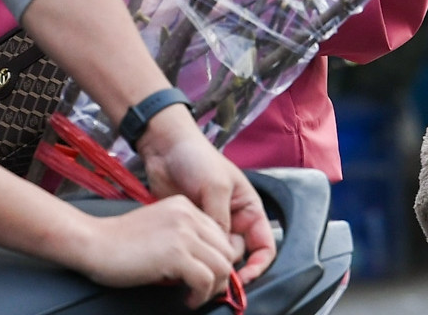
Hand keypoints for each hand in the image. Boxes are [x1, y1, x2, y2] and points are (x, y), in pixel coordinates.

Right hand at [64, 196, 236, 307]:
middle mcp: (187, 215)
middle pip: (226, 250)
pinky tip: (188, 299)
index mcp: (184, 206)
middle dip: (220, 275)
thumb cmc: (119, 241)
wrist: (93, 243)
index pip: (220, 235)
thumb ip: (183, 238)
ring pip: (222, 266)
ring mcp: (183, 233)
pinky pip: (206, 280)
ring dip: (214, 288)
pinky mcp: (175, 254)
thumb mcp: (159, 229)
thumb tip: (208, 265)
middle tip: (203, 290)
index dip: (218, 259)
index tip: (207, 276)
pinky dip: (201, 295)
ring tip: (196, 296)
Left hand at [136, 106, 276, 281]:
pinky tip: (185, 258)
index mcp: (249, 208)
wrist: (164, 148)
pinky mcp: (192, 229)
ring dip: (209, 263)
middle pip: (239, 256)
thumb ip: (221, 220)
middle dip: (228, 266)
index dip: (257, 266)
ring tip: (196, 263)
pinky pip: (198, 251)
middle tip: (212, 271)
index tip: (241, 278)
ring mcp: (211, 225)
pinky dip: (194, 258)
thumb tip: (220, 252)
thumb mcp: (216, 186)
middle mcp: (233, 220)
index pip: (263, 246)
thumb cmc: (196, 157)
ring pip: (217, 256)